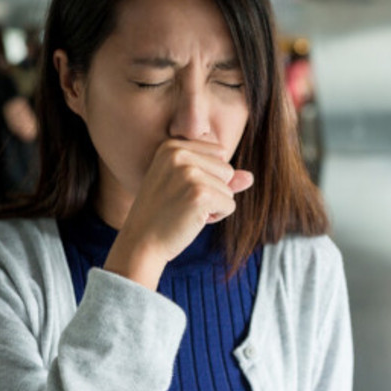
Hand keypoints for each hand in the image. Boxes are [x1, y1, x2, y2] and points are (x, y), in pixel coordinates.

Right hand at [104, 139, 252, 289]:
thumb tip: (250, 177)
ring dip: (214, 205)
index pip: (218, 153)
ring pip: (229, 188)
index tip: (180, 190)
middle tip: (182, 203)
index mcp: (172, 147)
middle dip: (213, 191)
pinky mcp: (200, 194)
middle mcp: (179, 154)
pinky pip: (230, 205)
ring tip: (185, 212)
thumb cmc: (163, 215)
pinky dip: (217, 217)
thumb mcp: (186, 187)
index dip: (208, 177)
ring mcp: (189, 174)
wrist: (140, 243)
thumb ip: (218, 177)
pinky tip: (192, 220)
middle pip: (226, 169)